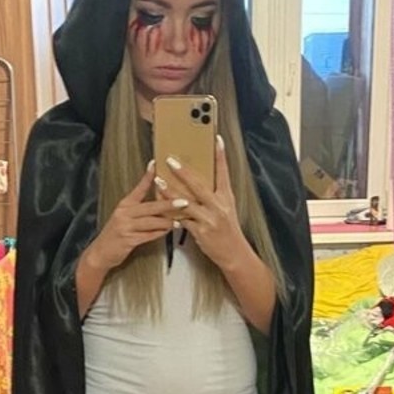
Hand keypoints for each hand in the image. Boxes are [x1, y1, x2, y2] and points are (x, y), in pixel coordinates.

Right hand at [90, 161, 174, 270]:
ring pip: (151, 222)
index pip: (138, 189)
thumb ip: (139, 211)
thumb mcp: (124, 218)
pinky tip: (168, 231)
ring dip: (167, 222)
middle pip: (150, 206)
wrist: (100, 253)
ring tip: (179, 221)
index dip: (147, 177)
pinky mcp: (129, 239)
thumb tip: (160, 205)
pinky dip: (159, 233)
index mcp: (124, 205)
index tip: (155, 164)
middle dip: (168, 204)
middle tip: (184, 201)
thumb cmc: (115, 235)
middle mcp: (124, 213)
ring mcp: (126, 226)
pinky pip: (148, 235)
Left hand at [157, 137, 251, 272]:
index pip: (223, 172)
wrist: (234, 254)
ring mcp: (209, 219)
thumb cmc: (228, 230)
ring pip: (186, 202)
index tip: (216, 139)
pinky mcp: (200, 231)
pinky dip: (171, 212)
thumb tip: (199, 181)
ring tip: (158, 180)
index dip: (220, 156)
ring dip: (170, 191)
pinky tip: (161, 206)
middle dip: (183, 172)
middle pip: (199, 185)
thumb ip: (215, 195)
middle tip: (170, 160)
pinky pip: (182, 219)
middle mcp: (218, 206)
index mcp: (226, 197)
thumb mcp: (227, 209)